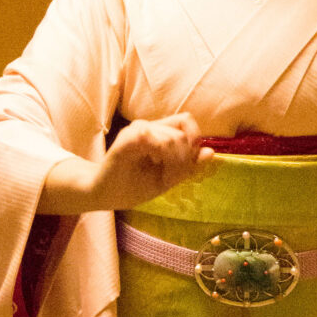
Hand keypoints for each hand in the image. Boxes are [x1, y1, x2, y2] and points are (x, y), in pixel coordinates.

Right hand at [92, 114, 212, 210]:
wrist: (105, 194)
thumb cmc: (135, 186)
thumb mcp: (167, 179)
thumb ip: (188, 165)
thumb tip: (211, 152)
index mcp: (159, 133)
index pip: (186, 122)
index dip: (194, 138)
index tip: (188, 161)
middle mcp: (148, 126)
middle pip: (181, 133)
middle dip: (183, 158)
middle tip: (168, 174)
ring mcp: (136, 130)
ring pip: (170, 137)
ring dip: (171, 159)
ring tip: (156, 170)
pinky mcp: (126, 139)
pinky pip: (150, 137)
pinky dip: (157, 152)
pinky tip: (149, 163)